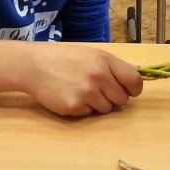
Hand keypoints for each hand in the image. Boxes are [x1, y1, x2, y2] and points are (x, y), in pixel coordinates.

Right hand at [21, 44, 143, 116]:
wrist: (34, 66)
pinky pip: (89, 114)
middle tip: (98, 90)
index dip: (133, 88)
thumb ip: (111, 67)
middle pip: (122, 99)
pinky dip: (83, 108)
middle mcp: (98, 76)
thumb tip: (133, 80)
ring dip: (98, 104)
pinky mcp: (75, 106)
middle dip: (113, 97)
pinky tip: (71, 95)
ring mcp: (87, 92)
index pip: (134, 80)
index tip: (128, 90)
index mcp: (104, 60)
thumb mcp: (91, 55)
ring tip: (81, 90)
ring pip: (107, 109)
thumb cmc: (64, 59)